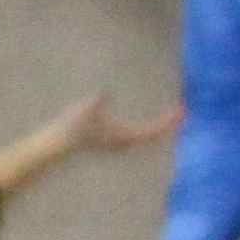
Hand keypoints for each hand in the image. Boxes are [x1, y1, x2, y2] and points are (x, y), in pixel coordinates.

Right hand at [62, 95, 185, 161]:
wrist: (57, 145)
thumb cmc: (72, 128)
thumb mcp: (85, 111)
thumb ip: (96, 103)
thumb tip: (103, 93)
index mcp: (123, 136)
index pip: (152, 130)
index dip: (168, 121)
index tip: (182, 111)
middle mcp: (123, 142)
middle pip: (153, 134)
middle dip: (167, 124)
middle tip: (183, 112)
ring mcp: (117, 143)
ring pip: (144, 137)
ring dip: (157, 128)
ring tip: (171, 118)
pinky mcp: (110, 142)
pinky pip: (136, 136)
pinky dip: (146, 130)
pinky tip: (146, 126)